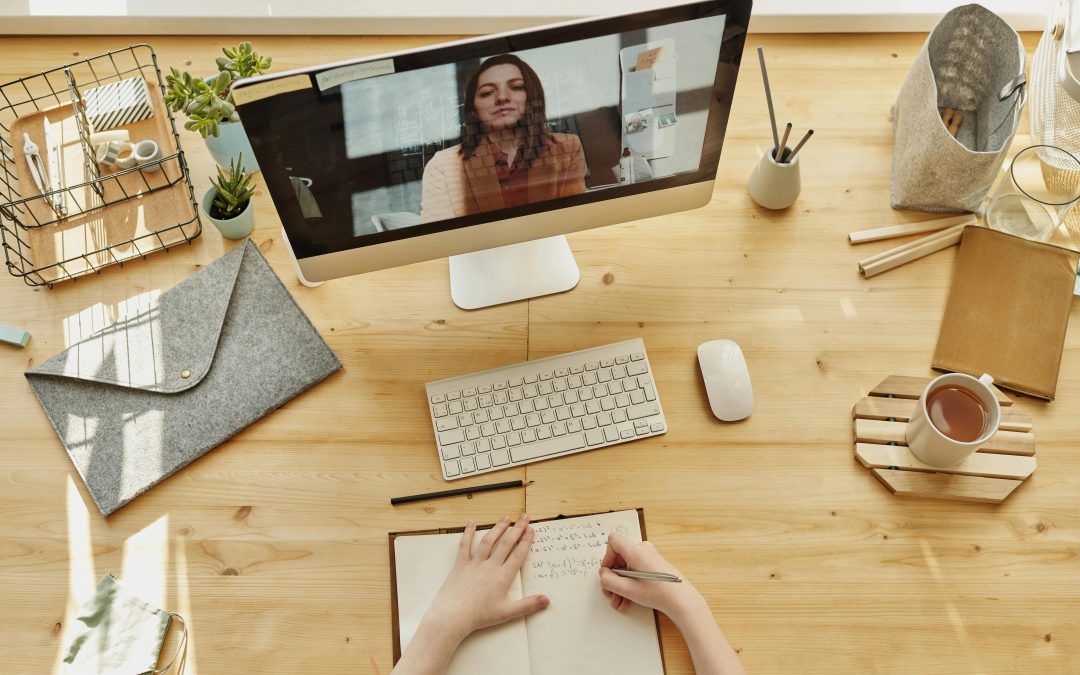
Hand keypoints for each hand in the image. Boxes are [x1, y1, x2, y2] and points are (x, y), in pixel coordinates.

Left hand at [423, 514, 549, 642]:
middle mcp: (490, 566)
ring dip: (498, 528)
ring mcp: (475, 563)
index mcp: (503, 576)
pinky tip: (472, 523)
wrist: (453, 615)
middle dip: (516, 529)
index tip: (531, 530)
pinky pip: (465, 545)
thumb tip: (547, 600)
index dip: (526, 541)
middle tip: (524, 517)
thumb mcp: (507, 613)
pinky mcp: (461, 564)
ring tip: (506, 518)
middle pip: (506, 543)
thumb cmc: (479, 616)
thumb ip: (528, 605)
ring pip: (488, 541)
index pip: (518, 554)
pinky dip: (468, 533)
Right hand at [598, 533, 703, 621]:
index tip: (608, 573)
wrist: (681, 600)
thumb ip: (609, 581)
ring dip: (620, 585)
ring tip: (619, 602)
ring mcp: (649, 557)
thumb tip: (603, 574)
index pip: (613, 541)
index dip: (607, 557)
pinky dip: (629, 584)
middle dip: (613, 578)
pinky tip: (627, 601)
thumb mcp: (628, 589)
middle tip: (611, 594)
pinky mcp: (652, 565)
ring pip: (626, 568)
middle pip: (618, 558)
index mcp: (636, 551)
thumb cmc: (658, 593)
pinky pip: (635, 571)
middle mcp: (643, 550)